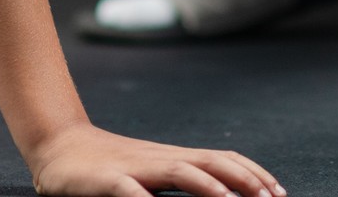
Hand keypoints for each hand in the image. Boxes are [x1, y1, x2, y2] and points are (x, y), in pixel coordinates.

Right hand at [27, 122, 284, 196]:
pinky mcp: (107, 182)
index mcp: (173, 159)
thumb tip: (220, 195)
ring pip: (178, 171)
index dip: (253, 174)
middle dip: (244, 178)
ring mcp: (134, 169)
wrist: (58, 146)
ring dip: (207, 186)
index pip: (222, 160)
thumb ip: (180, 182)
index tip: (278, 191)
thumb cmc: (108, 170)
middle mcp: (160, 159)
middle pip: (210, 161)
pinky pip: (128, 192)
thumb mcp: (150, 175)